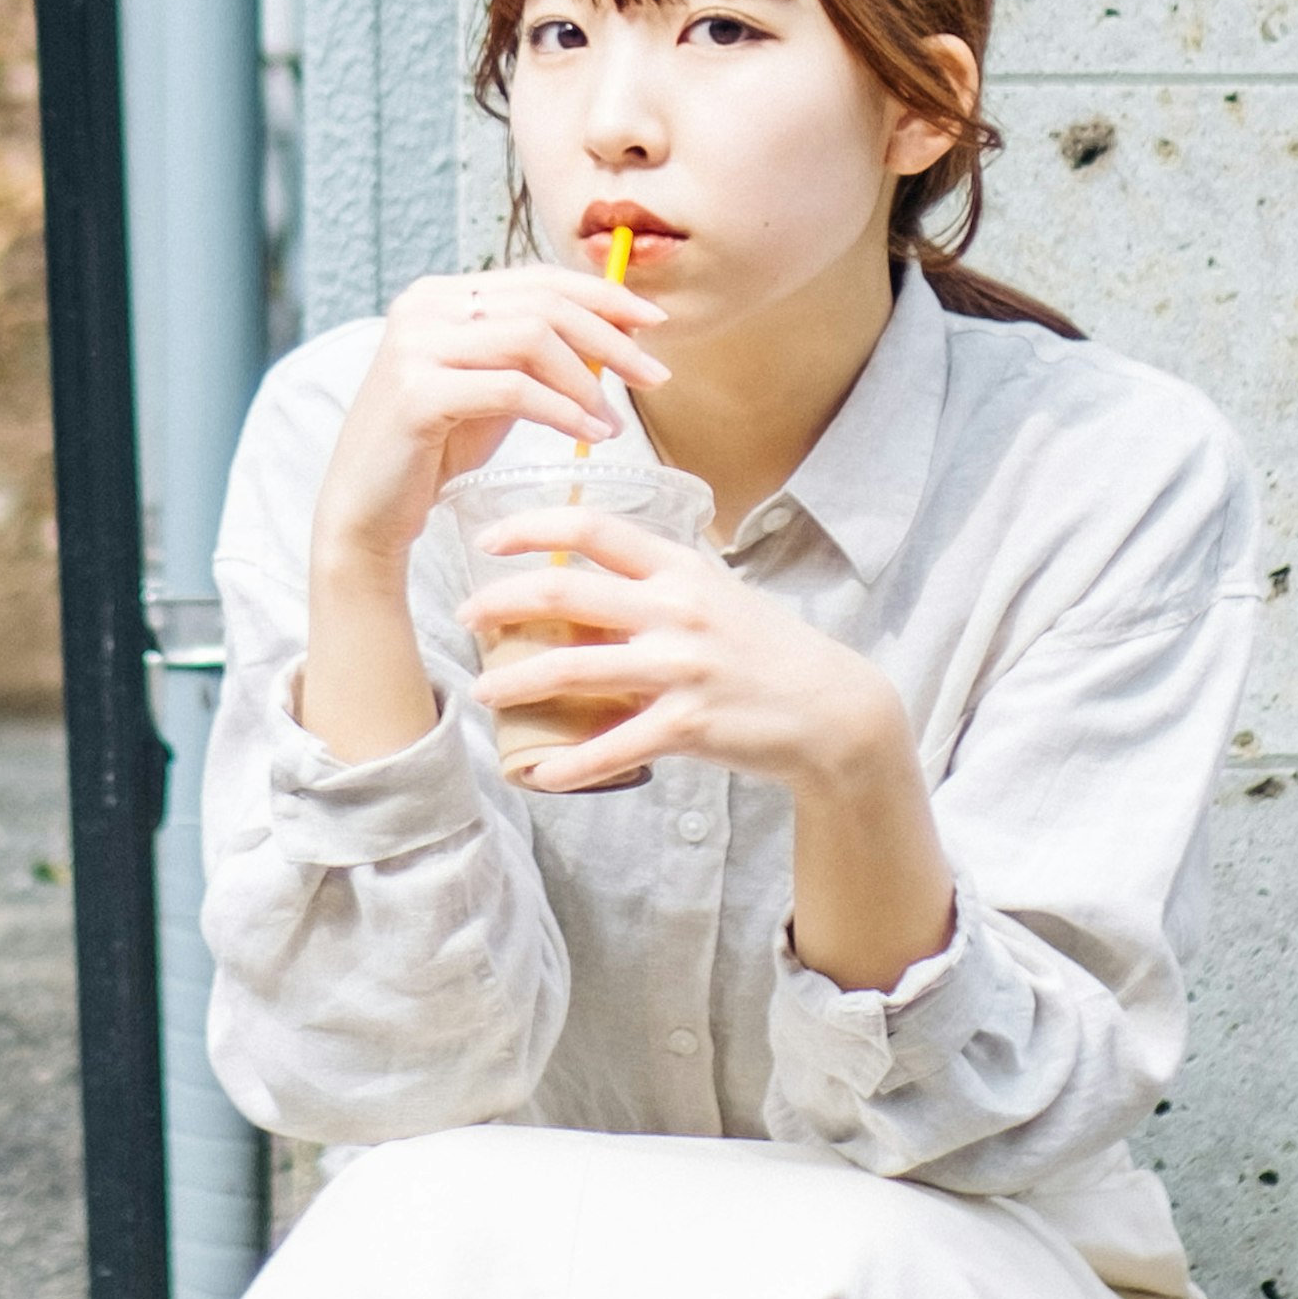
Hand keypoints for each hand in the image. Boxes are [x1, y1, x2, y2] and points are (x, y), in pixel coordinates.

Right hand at [315, 260, 669, 576]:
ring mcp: (414, 345)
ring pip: (532, 339)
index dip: (602, 295)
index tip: (653, 322)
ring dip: (588, 380)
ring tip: (615, 421)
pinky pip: (512, 389)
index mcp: (440, 295)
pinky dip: (562, 410)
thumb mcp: (493, 387)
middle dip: (610, 337)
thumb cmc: (435, 450)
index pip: (538, 279)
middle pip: (542, 303)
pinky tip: (589, 435)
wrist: (368, 510)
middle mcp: (423, 306)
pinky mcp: (416, 392)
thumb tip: (616, 332)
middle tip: (654, 375)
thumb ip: (537, 354)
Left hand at [466, 498, 886, 797]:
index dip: (532, 526)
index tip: (488, 537)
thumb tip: (586, 580)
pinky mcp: (689, 725)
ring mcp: (682, 668)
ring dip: (515, 682)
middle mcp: (677, 610)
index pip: (594, 527)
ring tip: (484, 693)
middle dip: (500, 603)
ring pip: (573, 668)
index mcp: (680, 568)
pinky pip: (612, 746)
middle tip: (465, 618)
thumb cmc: (765, 649)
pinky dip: (567, 764)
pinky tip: (537, 773)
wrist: (832, 709)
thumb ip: (656, 584)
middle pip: (565, 592)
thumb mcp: (716, 594)